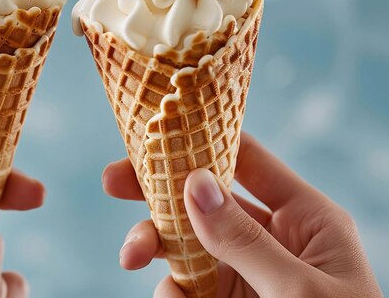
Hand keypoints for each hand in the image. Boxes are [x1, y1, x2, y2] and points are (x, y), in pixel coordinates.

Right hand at [102, 132, 381, 297]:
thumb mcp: (298, 289)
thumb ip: (246, 239)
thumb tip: (195, 183)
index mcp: (304, 218)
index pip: (246, 160)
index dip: (201, 140)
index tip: (155, 134)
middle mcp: (270, 238)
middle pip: (202, 197)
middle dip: (156, 190)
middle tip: (112, 182)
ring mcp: (244, 271)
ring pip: (185, 241)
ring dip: (151, 242)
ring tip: (130, 255)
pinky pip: (184, 284)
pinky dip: (169, 289)